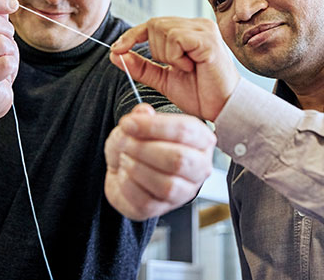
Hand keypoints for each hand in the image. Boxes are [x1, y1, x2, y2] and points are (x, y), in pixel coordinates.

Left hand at [104, 104, 215, 220]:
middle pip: (179, 159)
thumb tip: (142, 113)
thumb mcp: (138, 124)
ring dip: (137, 168)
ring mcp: (184, 191)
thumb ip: (142, 116)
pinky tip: (123, 174)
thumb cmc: (138, 144)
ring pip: (167, 185)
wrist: (122, 167)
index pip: (185, 131)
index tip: (128, 123)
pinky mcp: (162, 208)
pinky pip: (147, 202)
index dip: (153, 126)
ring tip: (124, 157)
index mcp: (201, 139)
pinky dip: (129, 185)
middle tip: (125, 142)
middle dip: (145, 149)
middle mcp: (200, 167)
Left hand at [109, 17, 239, 121]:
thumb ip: (141, 66)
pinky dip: (176, 56)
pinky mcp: (208, 39)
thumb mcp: (163, 79)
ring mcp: (204, 29)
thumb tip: (116, 53)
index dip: (132, 36)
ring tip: (186, 68)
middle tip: (175, 67)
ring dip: (167, 55)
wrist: (223, 108)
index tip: (117, 49)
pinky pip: (176, 39)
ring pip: (162, 30)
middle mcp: (198, 24)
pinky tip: (191, 67)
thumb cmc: (201, 94)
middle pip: (154, 24)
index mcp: (189, 30)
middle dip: (154, 50)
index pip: (152, 24)